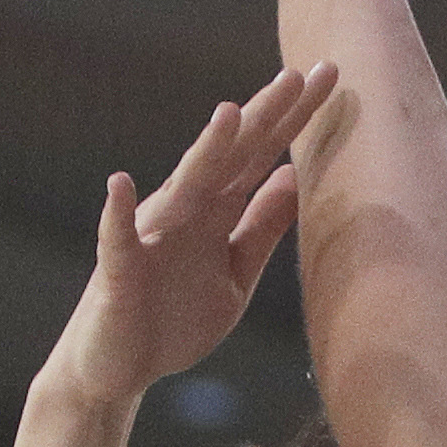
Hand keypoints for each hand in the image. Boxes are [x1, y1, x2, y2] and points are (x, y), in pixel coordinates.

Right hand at [43, 64, 329, 404]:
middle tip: (297, 75)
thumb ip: (262, 227)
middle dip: (263, 117)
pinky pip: (115, 240)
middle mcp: (184, 213)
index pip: (262, 154)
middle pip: (230, 157)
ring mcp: (149, 238)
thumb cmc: (173, 319)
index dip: (295, 117)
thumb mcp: (236, 273)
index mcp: (216, 212)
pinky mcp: (117, 274)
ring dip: (203, 152)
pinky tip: (120, 185)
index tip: (330, 75)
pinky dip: (116, 215)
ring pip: (182, 188)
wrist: (119, 371)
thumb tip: (294, 175)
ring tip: (229, 113)